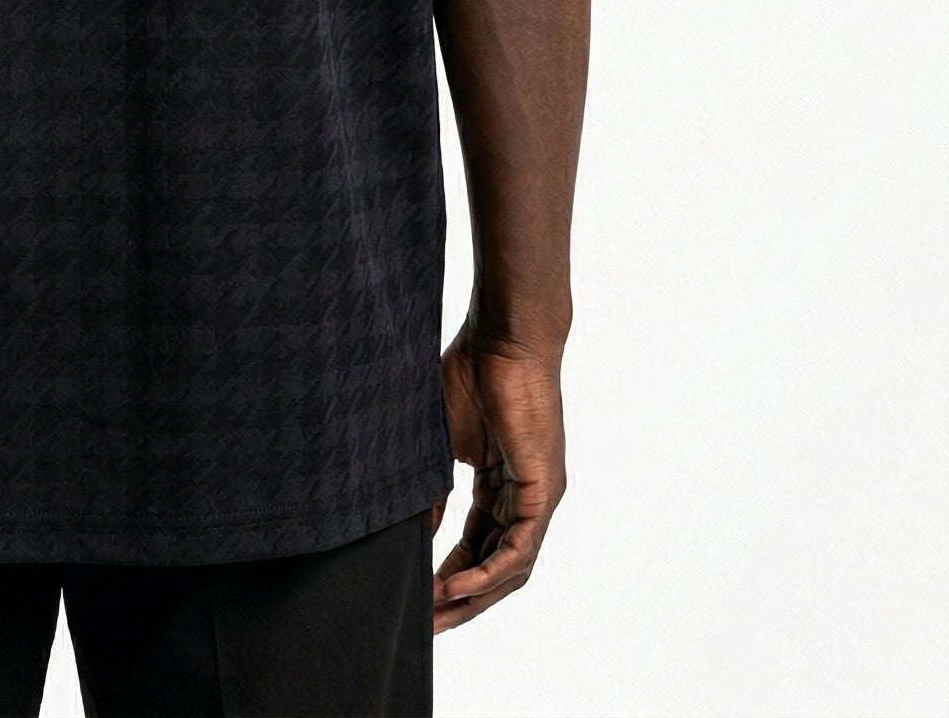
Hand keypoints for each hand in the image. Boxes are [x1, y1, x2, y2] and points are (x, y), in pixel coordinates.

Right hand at [432, 324, 566, 632]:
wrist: (504, 338)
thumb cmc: (472, 371)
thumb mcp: (440, 440)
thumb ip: (432, 487)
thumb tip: (418, 531)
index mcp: (499, 483)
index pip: (477, 544)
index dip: (449, 574)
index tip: (418, 597)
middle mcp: (523, 497)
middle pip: (496, 567)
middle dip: (461, 600)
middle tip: (426, 625)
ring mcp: (538, 496)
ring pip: (510, 567)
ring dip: (474, 596)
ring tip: (437, 614)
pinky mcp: (544, 490)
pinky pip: (519, 549)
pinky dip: (489, 573)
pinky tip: (457, 586)